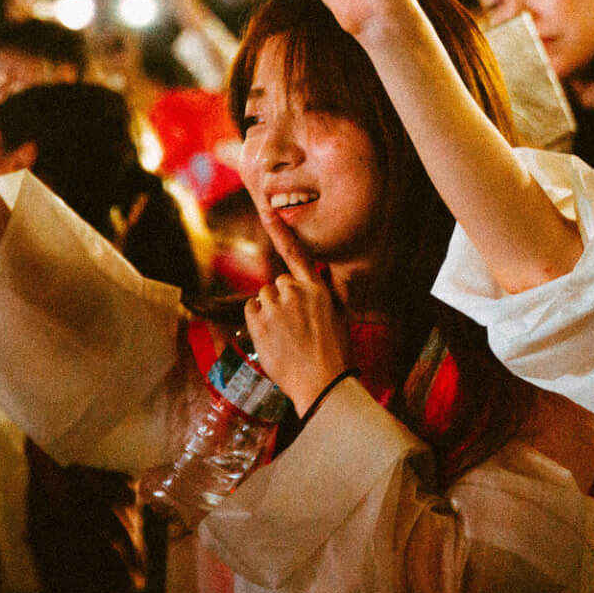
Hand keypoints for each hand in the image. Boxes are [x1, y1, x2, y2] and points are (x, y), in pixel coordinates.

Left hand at [243, 213, 351, 413]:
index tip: (266, 211)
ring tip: (285, 335)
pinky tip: (272, 337)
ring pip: (263, 296)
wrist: (323, 382)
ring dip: (269, 311)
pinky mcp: (260, 321)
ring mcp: (276, 306)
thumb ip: (334, 292)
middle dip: (282, 300)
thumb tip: (336, 276)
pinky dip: (257, 321)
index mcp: (317, 288)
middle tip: (295, 326)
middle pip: (277, 283)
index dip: (280, 231)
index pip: (296, 253)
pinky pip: (251, 309)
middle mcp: (296, 292)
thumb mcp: (342, 316)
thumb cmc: (336, 352)